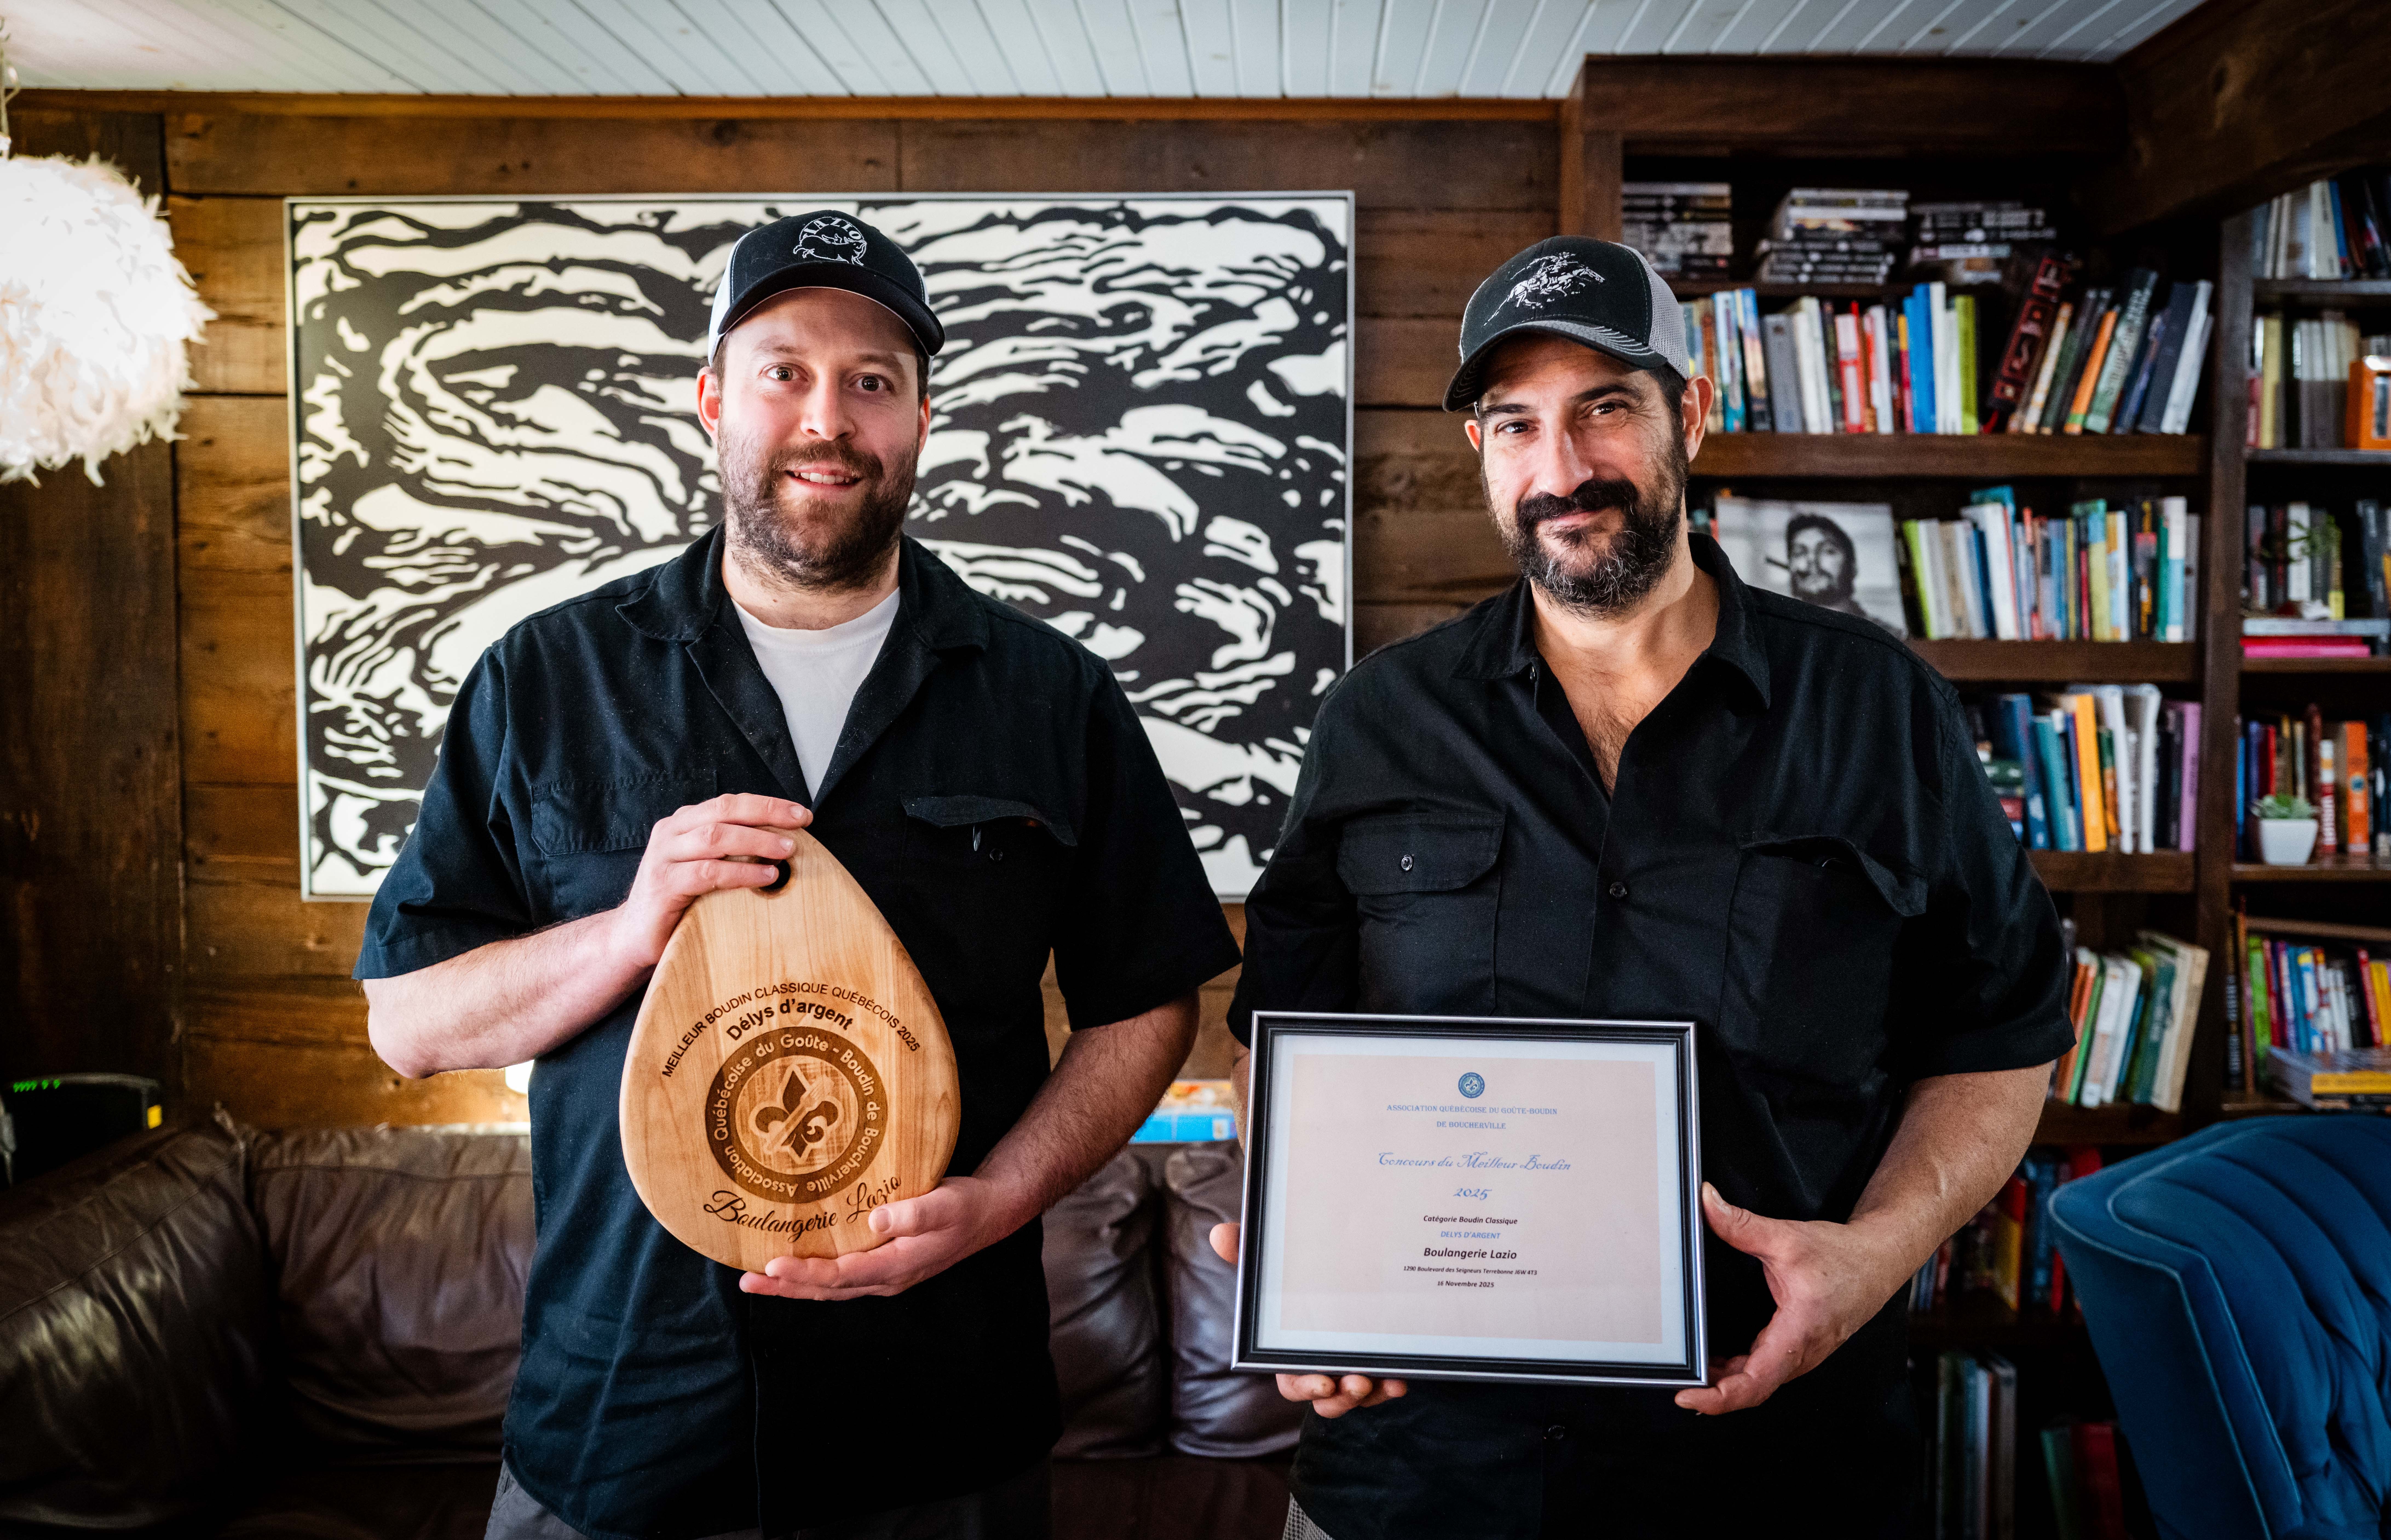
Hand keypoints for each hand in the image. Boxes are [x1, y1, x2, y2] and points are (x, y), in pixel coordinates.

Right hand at [609, 794, 810, 968]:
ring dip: (756, 841)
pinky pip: (707, 873)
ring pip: (715, 837)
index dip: (767, 805)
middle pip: (724, 811)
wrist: (635, 936)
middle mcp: (671, 833)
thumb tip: (783, 842)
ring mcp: (664, 857)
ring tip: (787, 851)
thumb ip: (731, 849)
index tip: (801, 814)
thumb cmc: (680, 900)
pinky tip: (766, 876)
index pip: (730, 803)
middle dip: (766, 814)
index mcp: (683, 822)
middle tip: (800, 824)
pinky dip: (740, 873)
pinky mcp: (663, 885)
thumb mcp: (705, 865)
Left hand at [739, 1176, 1017, 1300]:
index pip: (841, 1275)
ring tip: (757, 1279)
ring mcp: (884, 1276)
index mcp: (897, 1266)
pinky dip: (813, 1277)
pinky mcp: (883, 1265)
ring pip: (831, 1288)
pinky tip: (795, 1268)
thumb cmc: (966, 1206)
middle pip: (827, 1290)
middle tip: (746, 1280)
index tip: (772, 1263)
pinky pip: (840, 1278)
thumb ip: (914, 1213)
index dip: (805, 1272)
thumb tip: (875, 1221)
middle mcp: (886, 1279)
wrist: (988, 1214)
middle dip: (786, 1286)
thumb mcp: (947, 1204)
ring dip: (794, 1285)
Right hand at [1208, 1222, 1408, 1417]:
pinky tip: (1400, 1380)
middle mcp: (1321, 1368)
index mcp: (1291, 1354)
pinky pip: (1382, 1388)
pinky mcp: (1376, 1368)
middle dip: (1340, 1399)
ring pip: (1357, 1398)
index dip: (1306, 1386)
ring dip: (1369, 1396)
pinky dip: (1390, 1387)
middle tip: (1356, 1383)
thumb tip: (1218, 1235)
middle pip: (1327, 1399)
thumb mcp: (1271, 1267)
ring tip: (1382, 1381)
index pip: (1294, 1382)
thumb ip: (1244, 1254)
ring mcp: (1350, 1371)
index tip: (1322, 1383)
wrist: (1343, 1272)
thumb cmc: (1293, 1281)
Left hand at [1674, 1183, 1910, 1414]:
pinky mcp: (1801, 1348)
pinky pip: (1768, 1370)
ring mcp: (1804, 1354)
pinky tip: (1720, 1363)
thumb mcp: (1786, 1237)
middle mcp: (1803, 1352)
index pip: (1756, 1381)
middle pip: (1754, 1388)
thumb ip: (1741, 1225)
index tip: (1690, 1397)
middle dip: (1714, 1392)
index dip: (1720, 1398)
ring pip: (1760, 1381)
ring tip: (1693, 1372)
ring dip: (1726, 1382)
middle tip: (1679, 1382)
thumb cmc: (1842, 1256)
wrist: (1878, 1261)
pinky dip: (1741, 1372)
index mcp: (1799, 1331)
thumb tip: (1707, 1203)